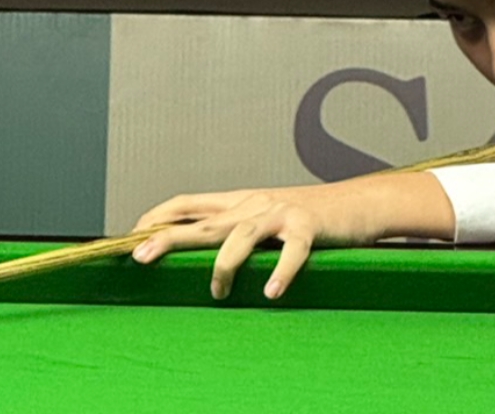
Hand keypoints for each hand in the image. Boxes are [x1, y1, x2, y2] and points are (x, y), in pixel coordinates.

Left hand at [129, 173, 453, 300]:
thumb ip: (237, 230)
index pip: (187, 203)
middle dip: (168, 238)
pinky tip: (271, 291)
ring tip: (218, 292)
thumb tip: (200, 253)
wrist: (361, 203)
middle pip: (202, 221)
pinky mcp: (310, 226)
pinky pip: (292, 251)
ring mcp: (281, 213)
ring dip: (224, 265)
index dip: (157, 218)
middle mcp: (255, 204)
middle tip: (140, 257)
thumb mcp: (266, 219)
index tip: (132, 238)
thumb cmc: (312, 218)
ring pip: (241, 235)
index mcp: (240, 202)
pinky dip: (281, 271)